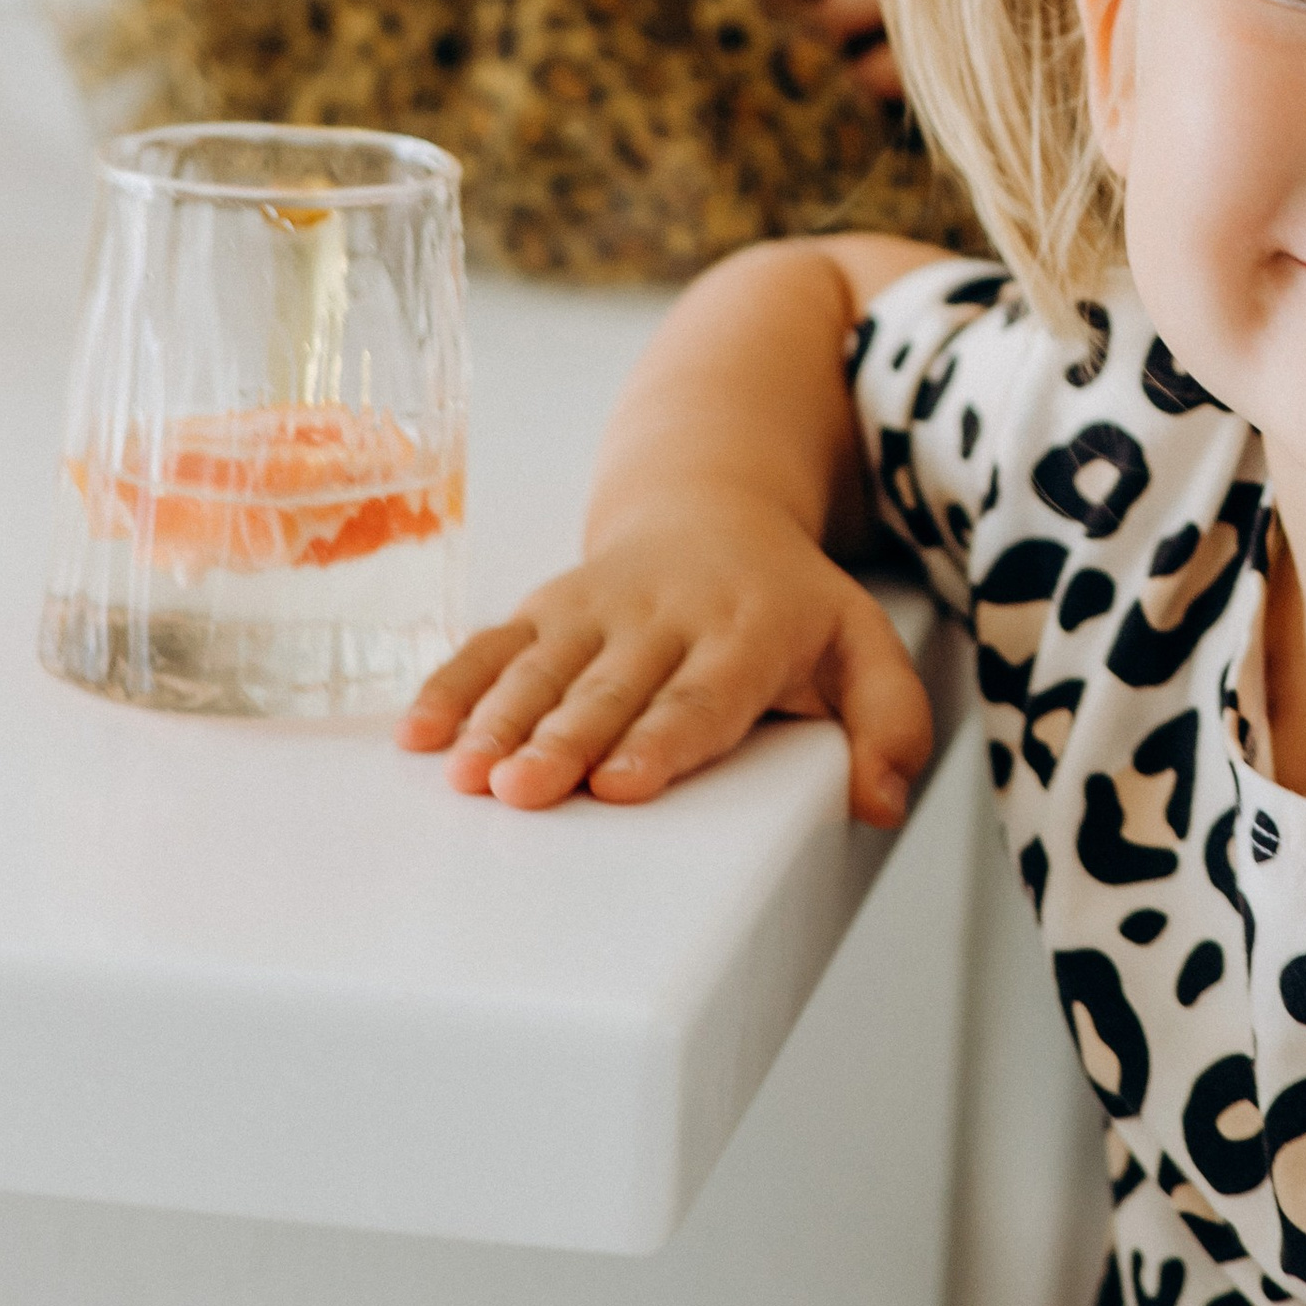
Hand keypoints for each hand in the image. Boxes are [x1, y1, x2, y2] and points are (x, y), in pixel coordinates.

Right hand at [399, 498, 932, 816]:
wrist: (715, 507)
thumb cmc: (790, 604)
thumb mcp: (862, 645)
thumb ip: (889, 718)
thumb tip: (882, 798)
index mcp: (750, 629)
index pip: (705, 694)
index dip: (662, 737)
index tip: (622, 784)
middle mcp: (668, 615)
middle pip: (611, 688)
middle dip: (564, 739)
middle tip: (524, 792)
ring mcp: (599, 606)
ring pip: (543, 666)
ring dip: (499, 720)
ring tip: (466, 776)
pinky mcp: (548, 604)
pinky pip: (494, 642)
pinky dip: (452, 685)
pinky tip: (417, 735)